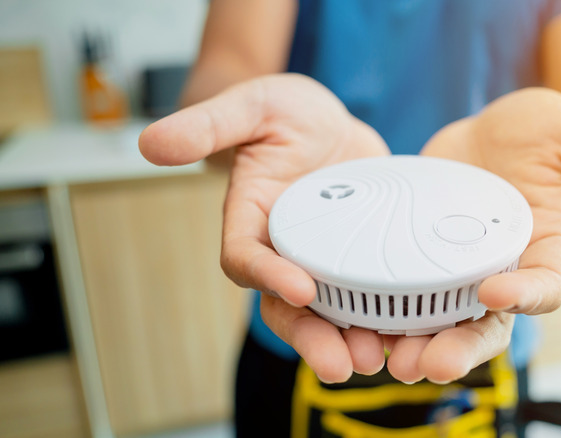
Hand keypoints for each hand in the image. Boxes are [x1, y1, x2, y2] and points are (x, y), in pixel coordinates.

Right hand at [139, 74, 390, 381]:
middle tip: (340, 365)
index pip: (246, 259)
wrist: (329, 124)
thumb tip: (150, 143)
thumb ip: (207, 126)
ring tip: (377, 359)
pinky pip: (367, 295)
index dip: (268, 277)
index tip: (301, 289)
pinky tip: (410, 335)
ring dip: (349, 340)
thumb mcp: (251, 108)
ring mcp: (323, 258)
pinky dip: (385, 317)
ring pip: (328, 313)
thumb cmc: (285, 112)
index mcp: (251, 219)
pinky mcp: (359, 258)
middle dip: (310, 337)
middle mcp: (283, 249)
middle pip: (286, 305)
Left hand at [386, 88, 560, 383]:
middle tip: (425, 364)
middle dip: (458, 348)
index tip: (498, 291)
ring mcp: (454, 271)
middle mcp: (500, 273)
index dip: (524, 294)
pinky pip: (398, 293)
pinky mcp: (414, 260)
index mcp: (543, 253)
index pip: (542, 287)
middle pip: (484, 326)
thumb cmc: (538, 130)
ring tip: (384, 357)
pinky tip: (352, 320)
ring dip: (412, 343)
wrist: (483, 129)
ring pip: (437, 322)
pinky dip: (379, 311)